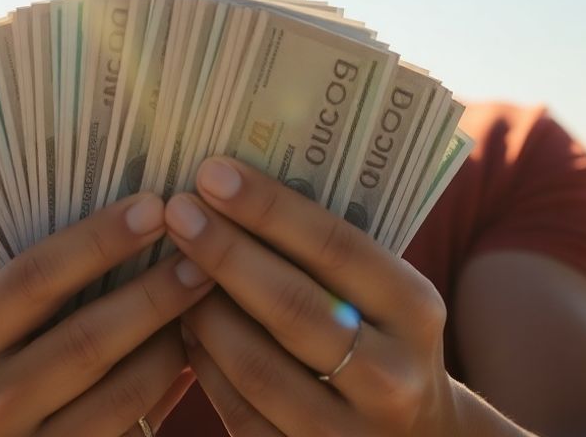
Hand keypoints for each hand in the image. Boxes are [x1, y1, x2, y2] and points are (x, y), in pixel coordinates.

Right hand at [0, 193, 214, 436]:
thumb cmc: (10, 356)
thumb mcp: (8, 320)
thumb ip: (60, 281)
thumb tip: (151, 214)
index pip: (36, 277)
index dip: (99, 239)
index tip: (156, 205)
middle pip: (88, 340)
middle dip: (156, 294)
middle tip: (206, 255)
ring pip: (124, 393)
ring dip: (176, 345)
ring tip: (210, 304)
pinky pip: (137, 428)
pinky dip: (172, 388)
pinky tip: (199, 354)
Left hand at [166, 158, 458, 435]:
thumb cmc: (382, 338)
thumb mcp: (385, 294)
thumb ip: (329, 253)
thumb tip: (233, 186)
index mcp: (414, 311)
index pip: (336, 248)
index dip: (269, 209)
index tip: (212, 174)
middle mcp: (391, 376)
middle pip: (292, 308)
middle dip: (226, 253)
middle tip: (177, 211)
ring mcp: (350, 432)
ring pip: (256, 367)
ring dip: (203, 312)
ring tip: (171, 268)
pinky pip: (239, 412)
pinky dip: (204, 366)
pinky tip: (182, 328)